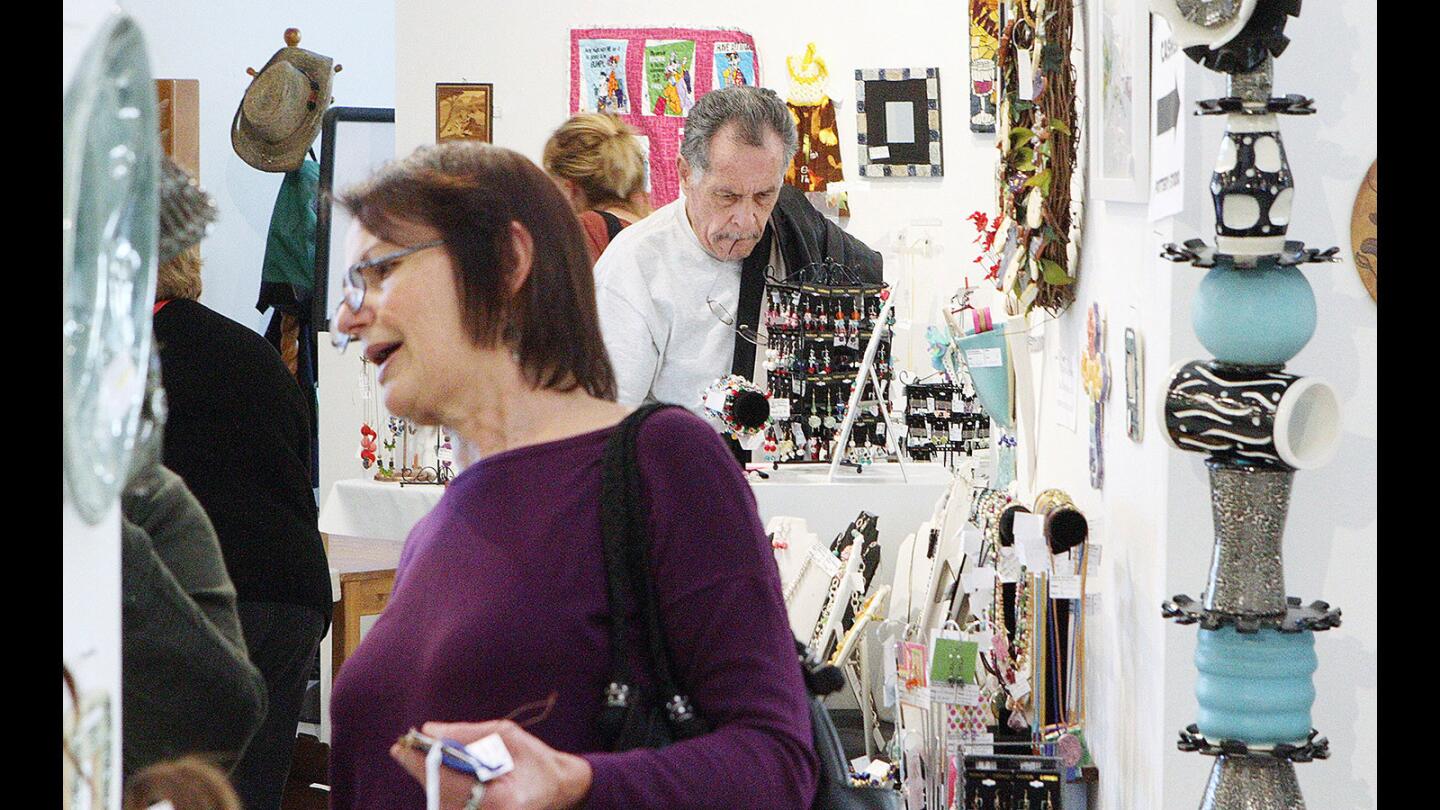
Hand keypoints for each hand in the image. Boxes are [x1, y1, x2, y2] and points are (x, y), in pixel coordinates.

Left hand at [390, 720, 592, 809]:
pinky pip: (451, 804)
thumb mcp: (504, 734)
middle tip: (401, 749)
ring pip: (441, 801)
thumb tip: (429, 730)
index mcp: (498, 798)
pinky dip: (440, 788)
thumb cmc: (534, 758)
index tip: (401, 747)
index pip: (448, 780)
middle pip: (439, 793)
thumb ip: (466, 733)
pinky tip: (435, 773)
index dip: (422, 763)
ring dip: (427, 779)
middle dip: (420, 769)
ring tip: (414, 757)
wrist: (558, 787)